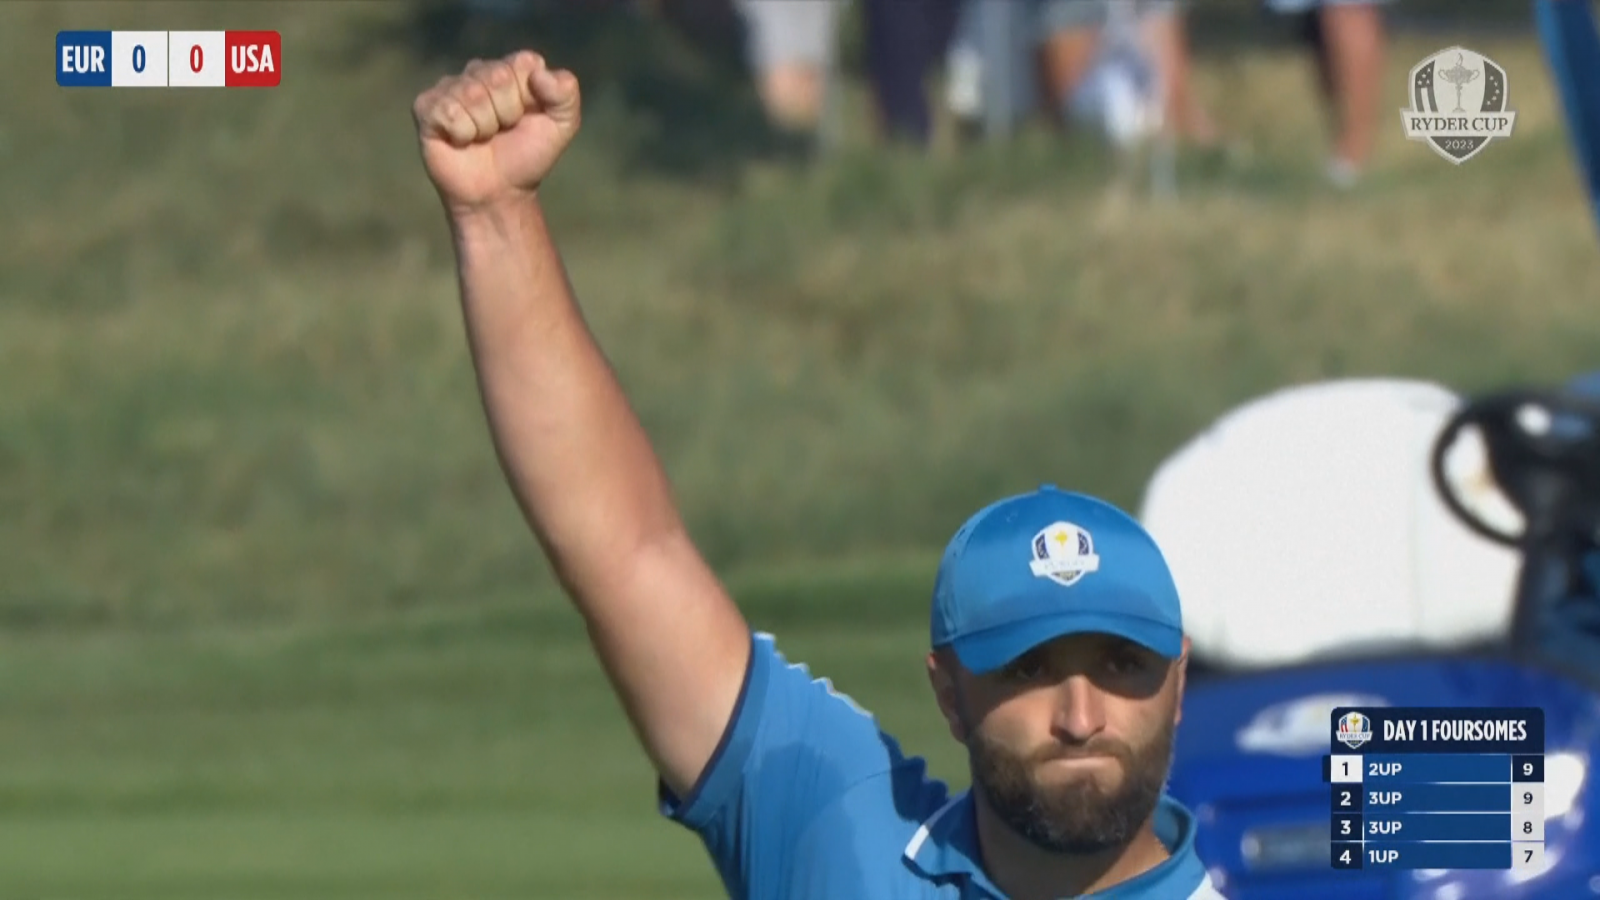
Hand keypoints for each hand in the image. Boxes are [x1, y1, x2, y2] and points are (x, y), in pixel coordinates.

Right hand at [412, 51, 581, 213]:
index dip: (528, 98)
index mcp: (512, 69)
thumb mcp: (562, 126)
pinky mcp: (426, 107)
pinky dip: (460, 133)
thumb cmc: (526, 157)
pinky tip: (461, 141)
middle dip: (506, 114)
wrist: (498, 193)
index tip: (525, 119)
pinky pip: (447, 110)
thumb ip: (566, 93)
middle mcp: (479, 71)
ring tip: (482, 138)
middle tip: (502, 132)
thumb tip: (539, 73)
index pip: (523, 64)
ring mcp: (450, 86)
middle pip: (496, 77)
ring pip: (472, 94)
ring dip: (483, 127)